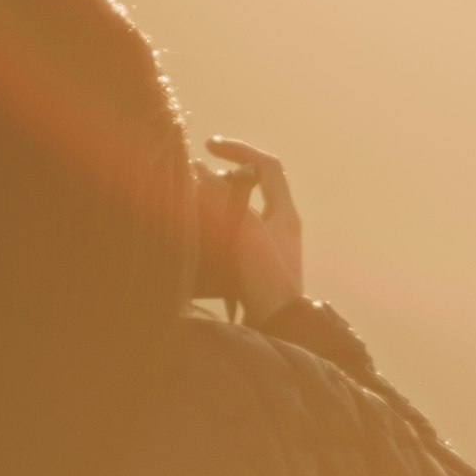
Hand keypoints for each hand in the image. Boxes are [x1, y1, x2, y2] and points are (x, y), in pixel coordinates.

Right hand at [199, 137, 305, 323]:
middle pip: (251, 187)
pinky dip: (213, 228)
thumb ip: (221, 198)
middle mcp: (279, 227)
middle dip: (221, 178)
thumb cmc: (265, 281)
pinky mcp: (253, 267)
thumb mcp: (243, 231)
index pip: (266, 166)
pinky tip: (194, 233)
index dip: (238, 150)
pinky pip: (231, 235)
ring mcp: (267, 248)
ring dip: (214, 203)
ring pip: (238, 211)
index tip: (209, 146)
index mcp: (285, 214)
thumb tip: (196, 168)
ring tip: (189, 204)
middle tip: (194, 179)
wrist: (277, 328)